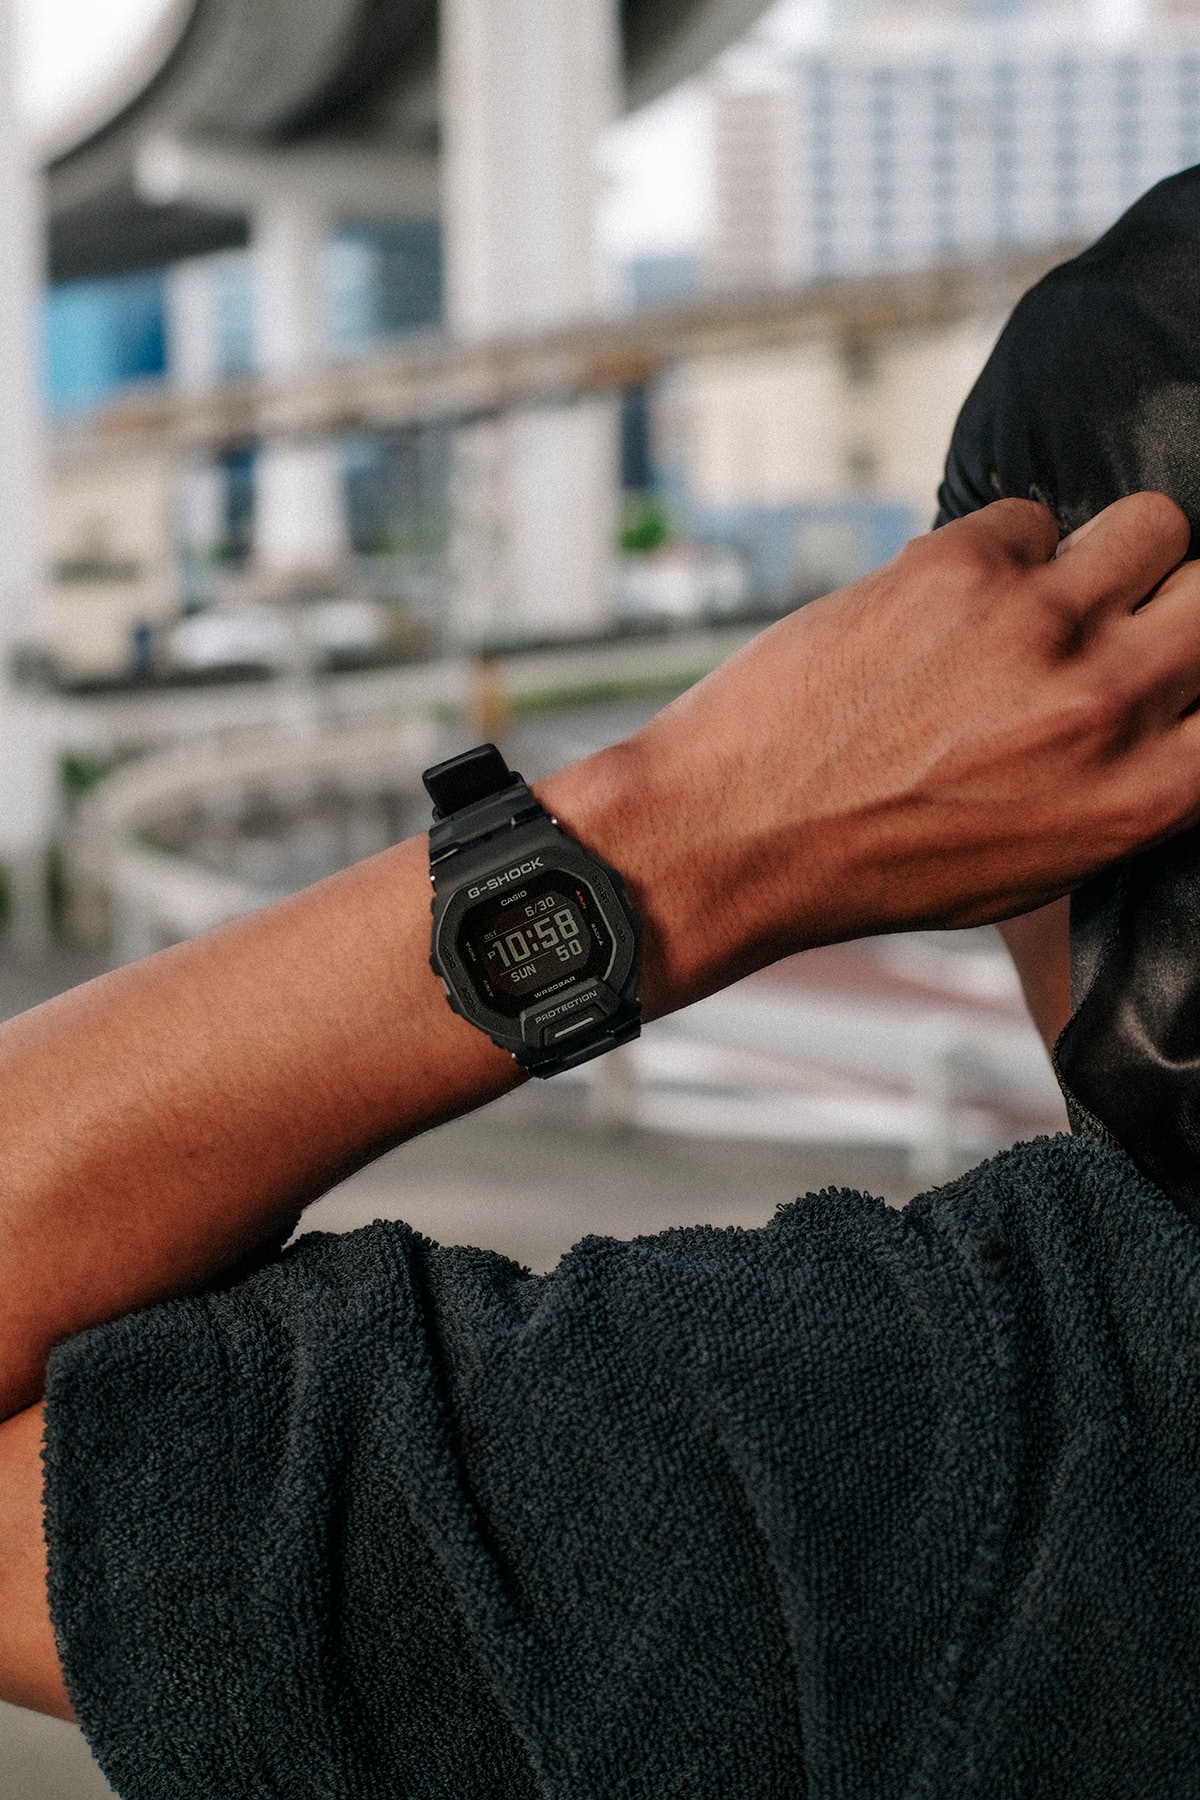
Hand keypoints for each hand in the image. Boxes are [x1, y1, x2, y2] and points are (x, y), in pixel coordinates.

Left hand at [548, 493, 1199, 1005]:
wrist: (734, 832)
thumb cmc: (872, 865)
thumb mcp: (1032, 867)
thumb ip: (1119, 790)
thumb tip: (1168, 721)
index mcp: (1136, 799)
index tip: (1181, 662)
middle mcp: (1105, 706)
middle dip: (1180, 602)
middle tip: (1122, 622)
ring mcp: (1036, 625)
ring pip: (1151, 524)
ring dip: (1108, 554)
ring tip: (1045, 597)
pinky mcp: (959, 566)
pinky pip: (1029, 515)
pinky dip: (1001, 548)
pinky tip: (951, 601)